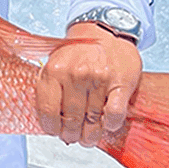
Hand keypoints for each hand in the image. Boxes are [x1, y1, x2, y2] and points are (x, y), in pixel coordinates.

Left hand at [35, 22, 142, 146]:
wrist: (105, 29)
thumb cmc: (78, 51)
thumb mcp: (55, 63)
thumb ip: (51, 89)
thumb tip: (52, 123)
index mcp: (53, 71)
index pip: (48, 111)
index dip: (51, 128)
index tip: (55, 132)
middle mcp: (74, 75)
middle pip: (71, 120)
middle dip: (72, 135)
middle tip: (74, 138)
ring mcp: (98, 79)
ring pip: (93, 121)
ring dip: (91, 135)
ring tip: (89, 138)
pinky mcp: (121, 83)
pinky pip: (114, 114)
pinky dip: (110, 125)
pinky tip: (107, 125)